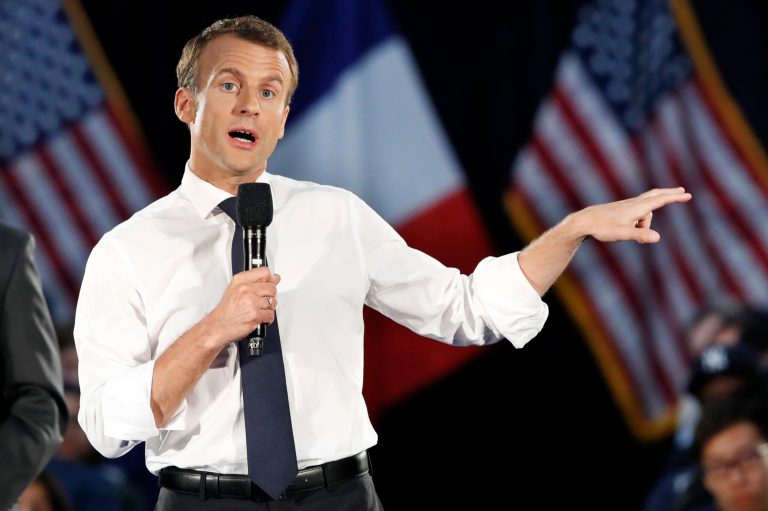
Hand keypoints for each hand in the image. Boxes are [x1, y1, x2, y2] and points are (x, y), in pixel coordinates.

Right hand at [208, 267, 279, 345]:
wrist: (218, 325)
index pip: (265, 272)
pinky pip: (271, 314)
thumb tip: (274, 278)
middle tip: (262, 301)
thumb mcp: (235, 288)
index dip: (271, 278)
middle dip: (270, 296)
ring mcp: (251, 302)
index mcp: (241, 280)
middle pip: (272, 287)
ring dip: (269, 308)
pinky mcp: (255, 314)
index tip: (272, 282)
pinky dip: (267, 318)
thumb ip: (254, 281)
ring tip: (259, 310)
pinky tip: (260, 317)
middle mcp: (246, 289)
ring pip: (273, 301)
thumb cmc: (227, 309)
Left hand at [571, 187, 691, 243]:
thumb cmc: (602, 228)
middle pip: (655, 196)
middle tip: (682, 192)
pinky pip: (636, 213)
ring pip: (644, 212)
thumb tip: (657, 238)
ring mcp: (626, 206)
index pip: (659, 200)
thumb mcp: (622, 234)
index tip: (687, 195)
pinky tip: (631, 229)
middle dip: (668, 194)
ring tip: (631, 237)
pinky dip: (640, 221)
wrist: (583, 222)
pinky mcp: (620, 210)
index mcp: (636, 208)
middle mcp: (632, 204)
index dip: (674, 197)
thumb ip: (640, 236)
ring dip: (645, 224)